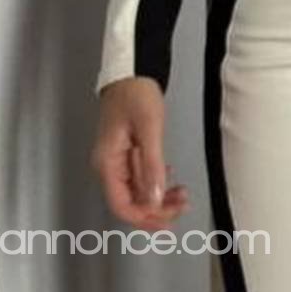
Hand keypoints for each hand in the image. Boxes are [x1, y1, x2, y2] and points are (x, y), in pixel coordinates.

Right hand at [90, 76, 189, 231]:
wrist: (132, 70)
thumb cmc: (135, 94)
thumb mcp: (149, 128)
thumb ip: (152, 165)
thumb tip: (154, 199)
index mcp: (108, 163)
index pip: (122, 205)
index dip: (144, 218)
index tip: (167, 221)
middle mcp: (109, 166)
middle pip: (130, 201)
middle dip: (156, 208)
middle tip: (182, 204)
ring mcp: (118, 160)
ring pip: (138, 190)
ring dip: (158, 196)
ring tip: (182, 193)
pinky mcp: (127, 152)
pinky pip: (140, 176)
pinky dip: (156, 181)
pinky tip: (171, 178)